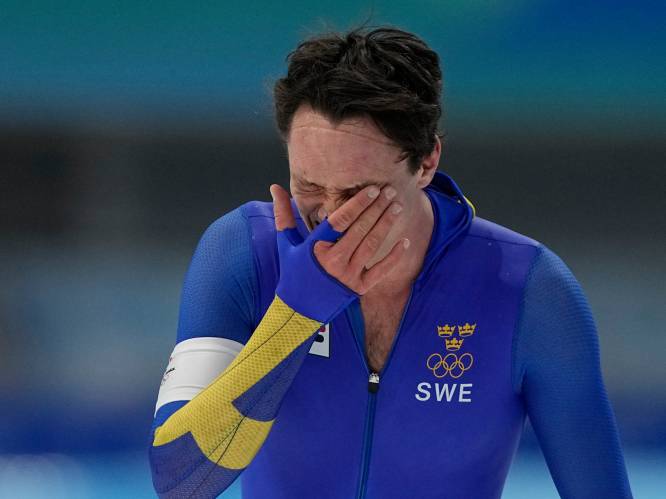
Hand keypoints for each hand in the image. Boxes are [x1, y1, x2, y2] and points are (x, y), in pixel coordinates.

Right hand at [270, 184, 408, 299]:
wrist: (298, 311)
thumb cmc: (292, 273)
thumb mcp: (286, 244)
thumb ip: (284, 215)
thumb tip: (275, 188)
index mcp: (317, 247)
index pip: (341, 220)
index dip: (358, 204)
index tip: (372, 189)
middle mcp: (334, 261)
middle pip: (360, 229)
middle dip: (377, 208)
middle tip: (391, 191)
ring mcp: (348, 276)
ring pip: (372, 245)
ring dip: (386, 224)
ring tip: (397, 206)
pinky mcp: (359, 288)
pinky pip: (381, 270)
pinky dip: (394, 256)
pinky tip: (405, 241)